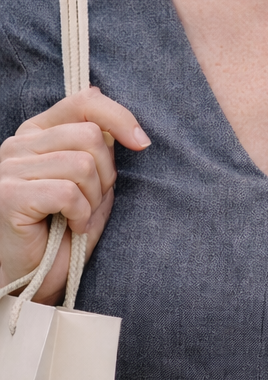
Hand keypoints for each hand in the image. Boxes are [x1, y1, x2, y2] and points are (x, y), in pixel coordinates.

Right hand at [0, 90, 149, 304]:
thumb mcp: (92, 184)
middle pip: (90, 136)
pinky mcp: (9, 194)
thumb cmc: (64, 232)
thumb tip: (116, 115)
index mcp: (38, 132)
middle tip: (93, 203)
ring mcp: (9, 168)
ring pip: (82, 165)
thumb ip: (99, 150)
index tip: (142, 143)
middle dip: (106, 174)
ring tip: (79, 217)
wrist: (35, 277)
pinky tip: (71, 228)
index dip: (120, 117)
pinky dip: (80, 215)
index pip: (84, 101)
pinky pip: (67, 193)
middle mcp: (18, 144)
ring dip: (93, 199)